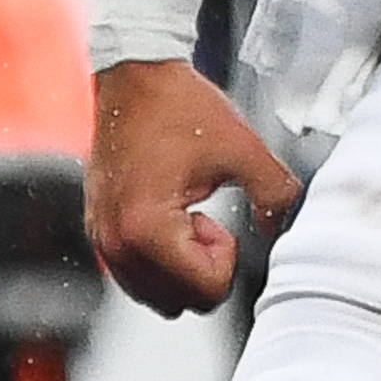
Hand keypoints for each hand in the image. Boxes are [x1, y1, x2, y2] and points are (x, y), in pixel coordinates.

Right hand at [90, 58, 296, 315]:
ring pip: (157, 296)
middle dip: (203, 267)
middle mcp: (116, 242)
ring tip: (184, 220)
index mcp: (147, 228)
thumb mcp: (243, 148)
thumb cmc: (176, 106)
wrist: (134, 78)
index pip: (204, 291)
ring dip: (181, 267)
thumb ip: (276, 196)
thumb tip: (282, 231)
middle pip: (180, 302)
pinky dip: (160, 261)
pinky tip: (167, 220)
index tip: (216, 219)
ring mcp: (102, 239)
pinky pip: (135, 277)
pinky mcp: (98, 232)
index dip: (226, 257)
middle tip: (204, 219)